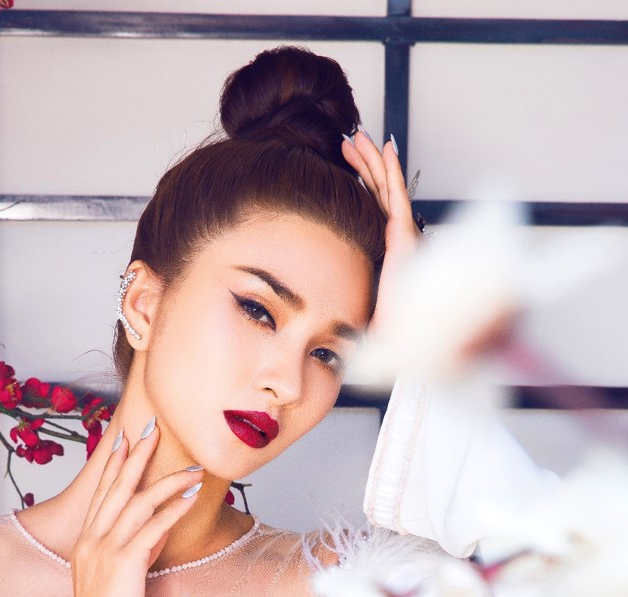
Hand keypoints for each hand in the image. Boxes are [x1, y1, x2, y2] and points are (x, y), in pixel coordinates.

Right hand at [58, 424, 202, 596]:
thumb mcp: (119, 578)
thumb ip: (135, 550)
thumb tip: (158, 528)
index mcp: (87, 541)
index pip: (102, 492)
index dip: (115, 463)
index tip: (126, 437)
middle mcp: (92, 539)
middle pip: (116, 487)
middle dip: (136, 455)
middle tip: (152, 427)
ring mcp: (106, 550)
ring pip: (137, 502)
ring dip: (167, 481)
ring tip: (193, 467)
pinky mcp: (124, 565)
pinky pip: (151, 528)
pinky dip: (172, 509)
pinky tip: (190, 496)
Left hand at [341, 130, 420, 329]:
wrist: (398, 341)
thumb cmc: (381, 330)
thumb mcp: (352, 303)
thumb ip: (340, 291)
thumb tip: (310, 298)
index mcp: (384, 251)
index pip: (370, 209)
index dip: (359, 184)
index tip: (343, 164)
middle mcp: (396, 241)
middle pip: (377, 193)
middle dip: (364, 165)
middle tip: (348, 142)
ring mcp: (403, 236)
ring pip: (386, 189)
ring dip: (373, 160)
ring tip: (358, 137)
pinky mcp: (405, 237)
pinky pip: (397, 196)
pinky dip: (391, 171)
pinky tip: (384, 149)